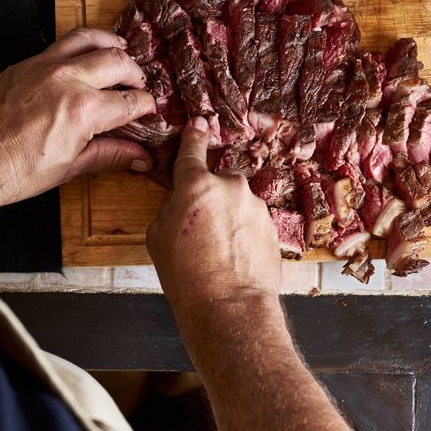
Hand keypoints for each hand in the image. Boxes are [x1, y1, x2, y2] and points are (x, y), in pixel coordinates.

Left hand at [0, 28, 156, 221]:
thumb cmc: (14, 170)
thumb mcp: (70, 167)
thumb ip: (110, 154)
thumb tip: (139, 157)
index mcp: (84, 110)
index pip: (129, 101)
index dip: (146, 106)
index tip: (148, 110)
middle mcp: (69, 80)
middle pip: (119, 63)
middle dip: (136, 74)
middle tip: (138, 86)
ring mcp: (46, 66)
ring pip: (92, 39)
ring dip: (112, 45)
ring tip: (121, 53)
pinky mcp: (28, 62)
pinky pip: (63, 42)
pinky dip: (83, 44)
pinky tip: (87, 55)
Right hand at [146, 116, 279, 313]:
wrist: (229, 306)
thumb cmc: (187, 276)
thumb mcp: (158, 237)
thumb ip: (172, 207)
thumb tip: (184, 202)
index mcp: (196, 185)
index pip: (192, 150)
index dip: (194, 136)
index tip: (199, 123)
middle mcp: (230, 187)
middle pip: (217, 183)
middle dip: (210, 200)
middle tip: (199, 232)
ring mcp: (256, 205)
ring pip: (237, 203)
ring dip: (229, 219)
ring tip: (218, 253)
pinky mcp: (272, 224)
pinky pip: (252, 221)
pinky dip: (244, 234)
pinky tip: (235, 258)